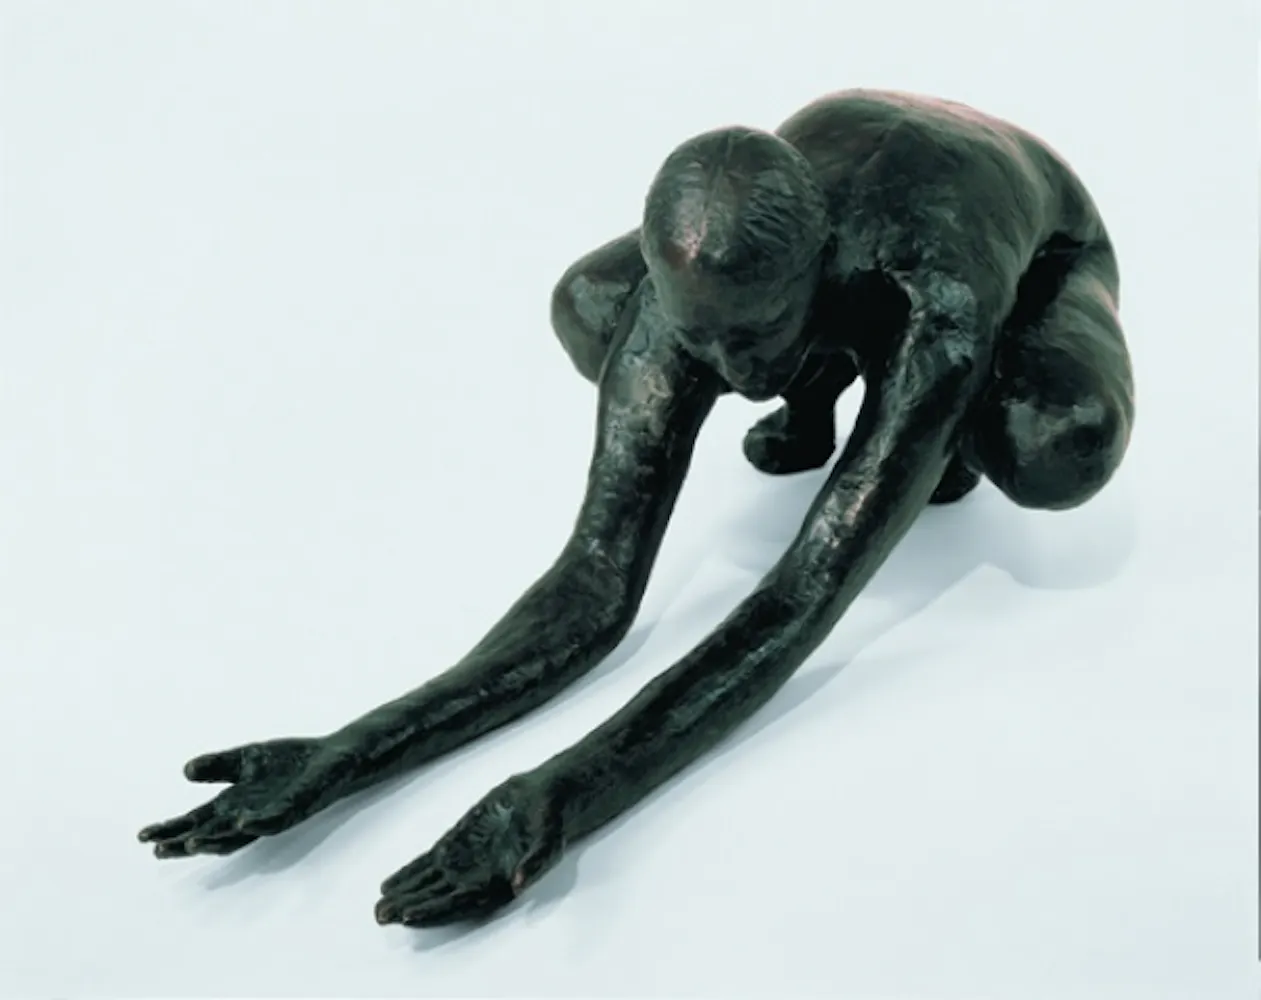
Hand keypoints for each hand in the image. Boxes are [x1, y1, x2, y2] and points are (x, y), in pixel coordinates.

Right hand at [138, 736, 357, 857]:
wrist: (332, 759)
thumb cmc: (289, 763)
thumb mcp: (247, 758)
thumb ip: (218, 765)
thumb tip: (186, 771)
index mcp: (234, 803)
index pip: (197, 821)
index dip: (172, 829)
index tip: (143, 836)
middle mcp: (248, 814)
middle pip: (211, 834)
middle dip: (185, 843)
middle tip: (157, 850)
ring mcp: (271, 815)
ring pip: (239, 835)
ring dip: (217, 840)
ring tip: (192, 843)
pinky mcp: (295, 808)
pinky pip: (275, 819)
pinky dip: (259, 823)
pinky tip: (242, 822)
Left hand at [375, 774, 564, 926]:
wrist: (546, 798)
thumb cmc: (551, 824)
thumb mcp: (550, 842)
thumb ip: (535, 863)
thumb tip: (520, 882)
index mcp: (497, 884)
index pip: (459, 902)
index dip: (433, 909)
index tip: (408, 914)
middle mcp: (477, 877)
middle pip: (437, 897)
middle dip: (409, 906)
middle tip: (380, 916)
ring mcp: (466, 860)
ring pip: (428, 882)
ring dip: (404, 893)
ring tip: (378, 905)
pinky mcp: (459, 841)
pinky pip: (429, 861)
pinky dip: (410, 871)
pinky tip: (390, 883)